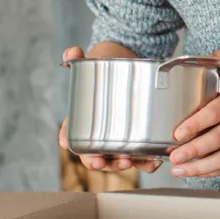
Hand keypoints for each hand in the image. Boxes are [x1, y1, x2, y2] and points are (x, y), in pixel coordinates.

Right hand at [57, 46, 161, 173]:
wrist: (134, 64)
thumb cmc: (109, 67)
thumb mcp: (95, 59)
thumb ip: (79, 57)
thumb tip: (71, 53)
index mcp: (83, 119)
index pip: (70, 134)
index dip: (68, 141)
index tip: (65, 144)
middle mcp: (100, 133)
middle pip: (93, 155)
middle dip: (97, 161)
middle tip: (101, 162)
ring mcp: (120, 139)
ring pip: (117, 160)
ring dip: (121, 165)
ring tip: (128, 162)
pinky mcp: (140, 140)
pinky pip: (142, 158)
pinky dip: (147, 163)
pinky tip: (154, 162)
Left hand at [167, 49, 219, 177]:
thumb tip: (204, 54)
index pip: (215, 113)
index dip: (195, 125)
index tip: (178, 133)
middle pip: (217, 140)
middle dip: (192, 151)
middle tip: (174, 156)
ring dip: (200, 167)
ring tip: (179, 169)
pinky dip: (214, 171)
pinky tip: (199, 172)